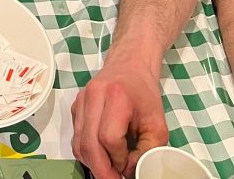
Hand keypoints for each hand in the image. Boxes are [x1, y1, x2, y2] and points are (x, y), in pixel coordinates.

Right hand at [71, 49, 168, 178]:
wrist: (130, 65)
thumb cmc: (144, 94)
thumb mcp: (157, 124)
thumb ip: (147, 151)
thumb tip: (130, 172)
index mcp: (116, 96)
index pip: (109, 138)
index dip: (118, 160)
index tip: (128, 168)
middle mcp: (93, 95)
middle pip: (89, 144)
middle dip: (101, 170)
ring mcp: (81, 100)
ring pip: (78, 144)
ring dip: (93, 163)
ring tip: (109, 169)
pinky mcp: (75, 105)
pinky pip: (76, 137)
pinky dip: (87, 152)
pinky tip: (101, 154)